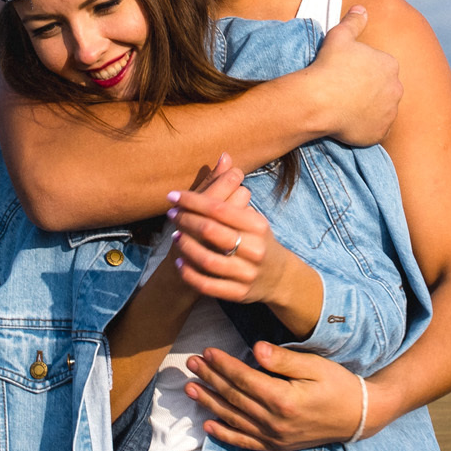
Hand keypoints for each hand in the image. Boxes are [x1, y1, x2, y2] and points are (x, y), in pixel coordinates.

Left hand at [166, 159, 317, 330]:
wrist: (279, 277)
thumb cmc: (258, 240)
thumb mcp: (251, 215)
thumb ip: (233, 190)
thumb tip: (224, 156)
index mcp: (257, 225)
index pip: (219, 209)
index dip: (192, 201)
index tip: (173, 196)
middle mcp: (254, 249)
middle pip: (211, 231)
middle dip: (186, 220)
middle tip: (171, 214)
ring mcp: (247, 273)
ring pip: (207, 259)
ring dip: (185, 246)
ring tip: (175, 236)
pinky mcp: (239, 293)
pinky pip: (208, 285)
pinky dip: (190, 273)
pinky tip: (179, 262)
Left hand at [186, 342, 371, 450]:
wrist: (359, 416)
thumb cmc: (338, 385)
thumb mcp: (315, 366)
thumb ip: (284, 359)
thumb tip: (257, 349)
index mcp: (283, 399)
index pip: (244, 379)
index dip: (223, 365)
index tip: (207, 352)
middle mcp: (274, 422)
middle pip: (234, 397)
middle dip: (210, 379)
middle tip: (191, 364)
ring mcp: (274, 437)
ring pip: (233, 419)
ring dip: (209, 403)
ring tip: (189, 389)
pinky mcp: (277, 446)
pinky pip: (245, 442)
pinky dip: (225, 435)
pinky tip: (208, 426)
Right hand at [308, 6, 401, 146]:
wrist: (319, 100)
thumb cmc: (329, 66)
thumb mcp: (340, 36)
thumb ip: (354, 21)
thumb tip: (362, 8)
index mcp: (390, 64)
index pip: (381, 67)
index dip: (364, 70)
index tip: (349, 74)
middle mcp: (396, 88)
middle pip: (384, 88)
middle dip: (371, 90)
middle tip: (347, 92)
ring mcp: (390, 112)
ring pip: (382, 109)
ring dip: (371, 108)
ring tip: (348, 108)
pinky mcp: (380, 132)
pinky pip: (376, 129)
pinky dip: (367, 127)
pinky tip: (351, 122)